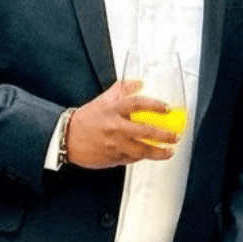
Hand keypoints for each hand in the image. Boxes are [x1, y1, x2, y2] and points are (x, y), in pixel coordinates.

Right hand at [64, 81, 180, 167]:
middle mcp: (114, 127)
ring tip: (170, 151)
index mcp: (112, 110)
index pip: (137, 104)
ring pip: (142, 150)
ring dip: (159, 152)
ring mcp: (114, 144)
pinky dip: (144, 157)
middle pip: (145, 131)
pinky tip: (151, 155)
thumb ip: (122, 89)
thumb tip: (139, 82)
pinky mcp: (113, 158)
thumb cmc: (87, 118)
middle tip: (175, 135)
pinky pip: (133, 159)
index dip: (155, 105)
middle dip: (164, 134)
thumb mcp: (103, 100)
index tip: (167, 108)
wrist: (67, 138)